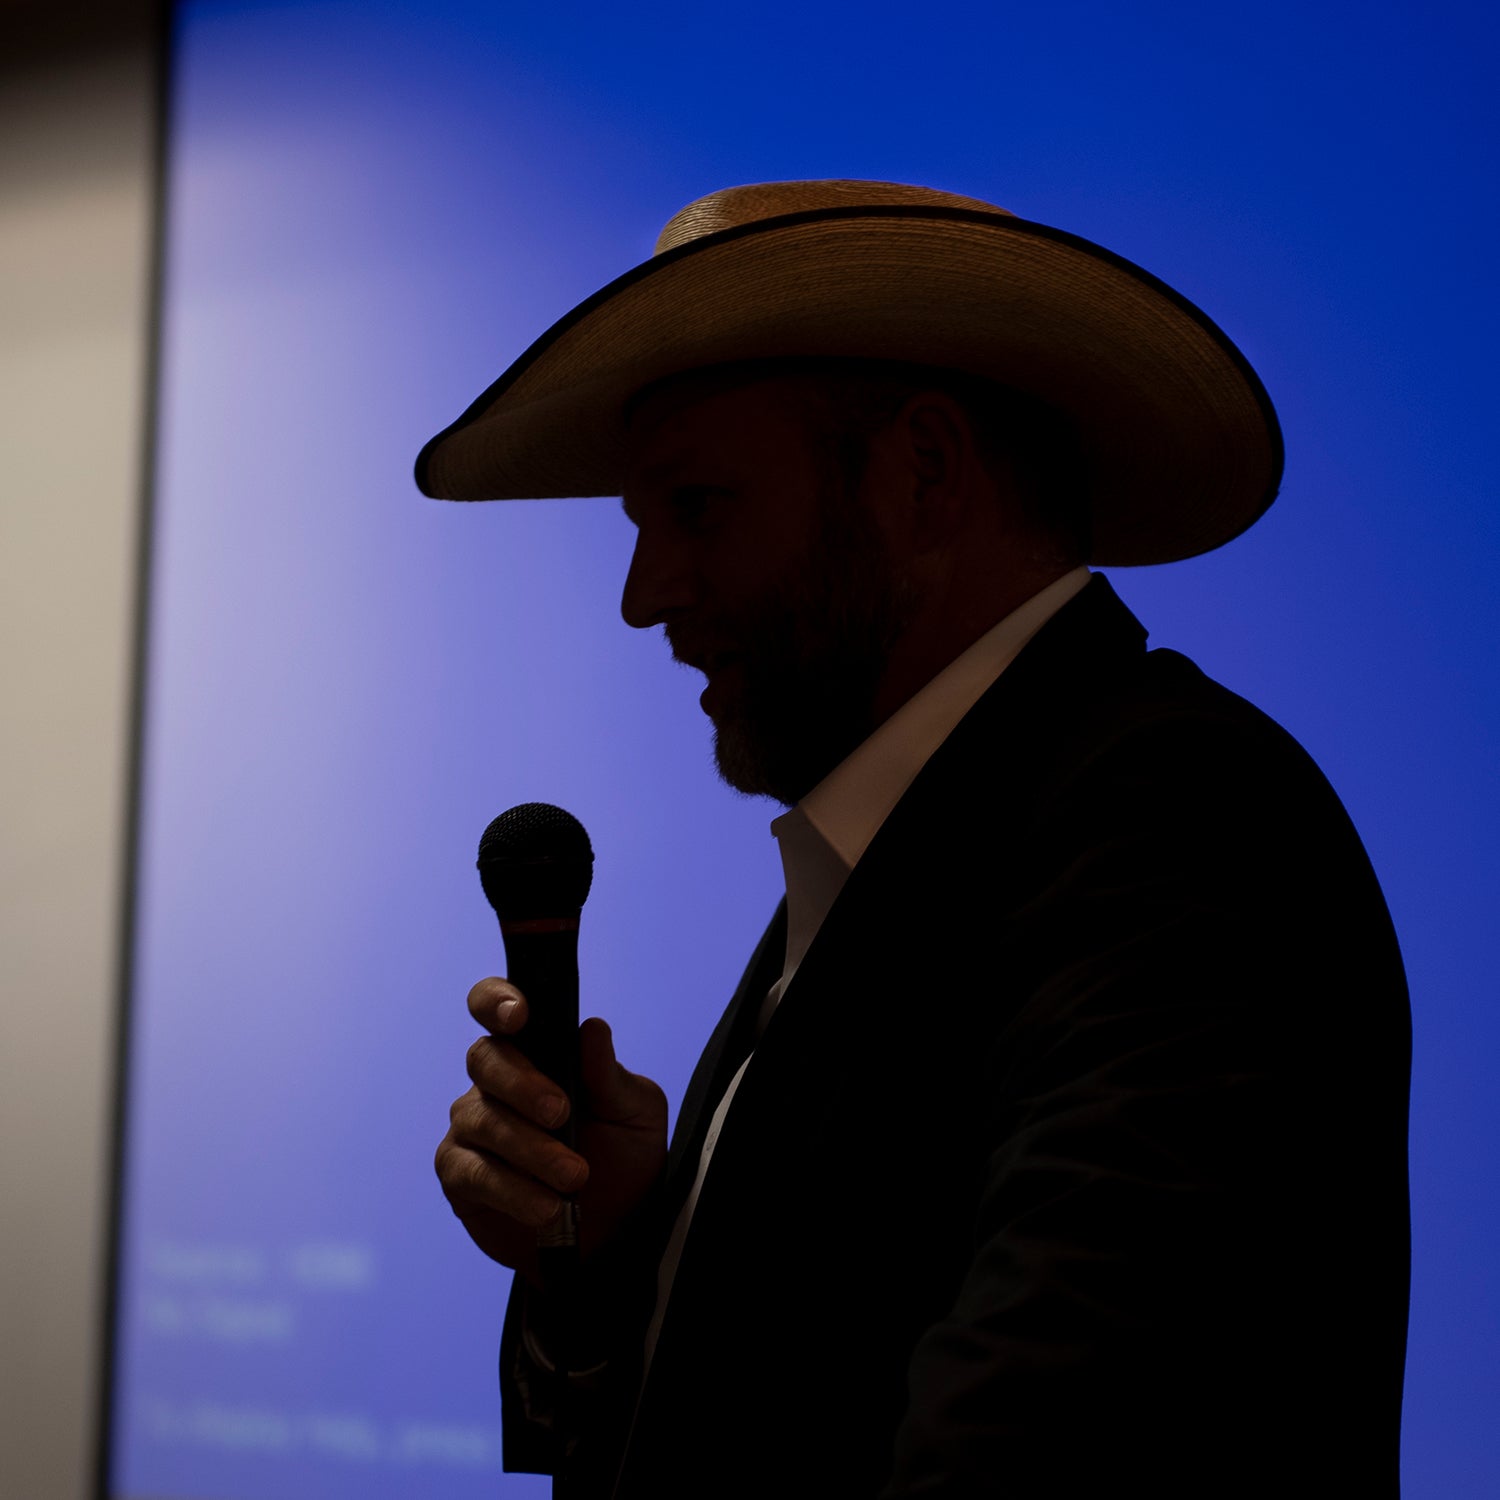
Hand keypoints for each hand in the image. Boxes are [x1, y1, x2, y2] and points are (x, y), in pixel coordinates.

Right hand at [435, 977, 667, 1285]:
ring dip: (530, 1149)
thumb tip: (592, 1028)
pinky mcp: (461, 1175)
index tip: (518, 1015)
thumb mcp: (634, 1114)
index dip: (496, 1000)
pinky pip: (473, 1172)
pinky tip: (546, 1207)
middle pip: (485, 1059)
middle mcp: (497, 1081)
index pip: (497, 1006)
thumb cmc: (624, 1156)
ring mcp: (473, 1126)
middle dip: (522, 1085)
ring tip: (573, 1178)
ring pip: (482, 1120)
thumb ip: (609, 1075)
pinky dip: (512, 1190)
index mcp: (538, 1050)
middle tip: (562, 1114)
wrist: (617, 1229)